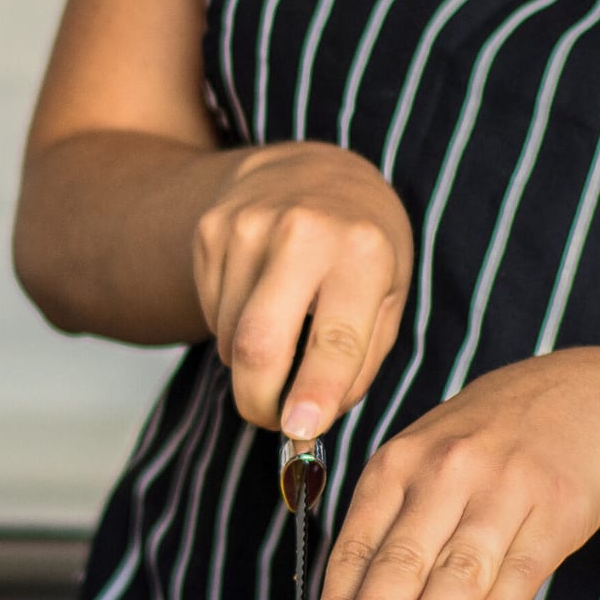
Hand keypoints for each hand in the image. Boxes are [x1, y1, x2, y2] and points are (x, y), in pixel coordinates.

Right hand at [193, 141, 412, 436]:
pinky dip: (232, 331)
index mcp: (361, 251)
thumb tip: (309, 422)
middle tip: (272, 419)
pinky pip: (213, 315)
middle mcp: (300, 232)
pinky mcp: (210, 232)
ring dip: (250, 364)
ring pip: (231, 338)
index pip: (334, 339)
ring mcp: (246, 227)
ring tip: (280, 337)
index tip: (300, 430)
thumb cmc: (362, 245)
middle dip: (259, 401)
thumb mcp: (388, 294)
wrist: (309, 168)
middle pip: (259, 345)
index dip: (315, 392)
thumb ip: (359, 361)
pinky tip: (258, 301)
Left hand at [315, 348, 599, 599]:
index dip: (341, 590)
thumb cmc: (477, 440)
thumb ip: (389, 522)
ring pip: (462, 564)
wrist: (573, 398)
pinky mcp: (555, 511)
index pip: (359, 536)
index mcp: (398, 462)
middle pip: (405, 551)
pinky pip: (522, 568)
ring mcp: (502, 490)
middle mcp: (445, 471)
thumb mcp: (419, 457)